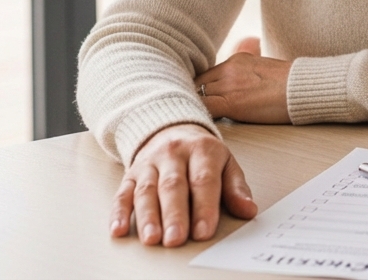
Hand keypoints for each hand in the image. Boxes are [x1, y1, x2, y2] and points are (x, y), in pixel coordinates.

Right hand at [110, 123, 256, 246]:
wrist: (172, 128)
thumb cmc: (202, 154)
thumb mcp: (226, 163)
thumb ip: (236, 188)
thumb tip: (248, 210)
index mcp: (202, 150)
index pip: (203, 180)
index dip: (204, 207)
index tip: (204, 231)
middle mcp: (174, 154)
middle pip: (173, 186)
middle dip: (174, 215)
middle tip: (176, 239)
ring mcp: (150, 163)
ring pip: (147, 190)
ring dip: (148, 217)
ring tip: (152, 239)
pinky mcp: (130, 174)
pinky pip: (123, 192)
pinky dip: (119, 212)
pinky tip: (119, 229)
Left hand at [195, 37, 291, 123]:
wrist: (304, 89)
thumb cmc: (291, 86)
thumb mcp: (265, 70)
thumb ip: (247, 75)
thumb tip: (243, 87)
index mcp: (237, 60)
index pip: (206, 74)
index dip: (198, 88)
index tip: (195, 98)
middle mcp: (229, 68)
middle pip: (197, 83)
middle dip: (192, 97)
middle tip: (187, 110)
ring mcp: (229, 84)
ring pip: (196, 95)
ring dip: (192, 107)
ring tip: (188, 118)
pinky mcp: (231, 102)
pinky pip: (203, 108)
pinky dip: (197, 115)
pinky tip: (196, 124)